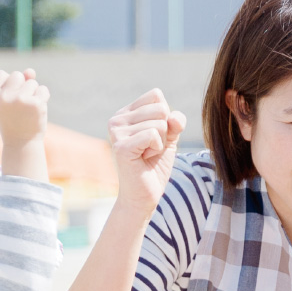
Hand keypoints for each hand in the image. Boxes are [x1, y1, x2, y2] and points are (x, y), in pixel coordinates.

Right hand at [0, 69, 49, 148]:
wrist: (22, 143)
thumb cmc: (14, 120)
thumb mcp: (10, 101)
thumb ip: (17, 82)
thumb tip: (30, 71)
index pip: (0, 74)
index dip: (7, 84)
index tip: (8, 100)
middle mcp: (4, 97)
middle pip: (17, 75)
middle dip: (22, 87)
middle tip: (19, 106)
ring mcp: (20, 100)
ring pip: (32, 82)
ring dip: (33, 93)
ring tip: (28, 110)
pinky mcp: (35, 104)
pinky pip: (43, 90)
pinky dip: (43, 97)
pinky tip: (37, 110)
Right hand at [107, 89, 184, 213]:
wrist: (144, 195)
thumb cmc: (154, 165)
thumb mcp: (169, 137)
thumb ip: (175, 121)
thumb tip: (174, 118)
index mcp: (125, 113)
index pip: (156, 96)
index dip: (165, 117)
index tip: (155, 136)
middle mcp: (117, 119)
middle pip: (160, 108)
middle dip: (164, 131)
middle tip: (150, 148)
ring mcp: (116, 132)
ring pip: (159, 123)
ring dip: (160, 143)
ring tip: (146, 155)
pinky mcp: (121, 146)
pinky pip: (153, 135)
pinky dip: (156, 149)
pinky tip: (144, 159)